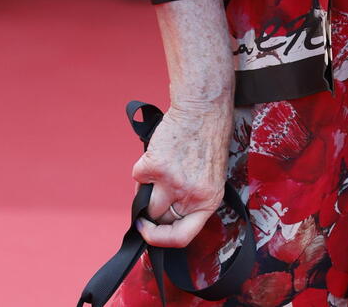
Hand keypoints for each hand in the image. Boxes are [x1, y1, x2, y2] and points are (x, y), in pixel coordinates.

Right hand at [134, 100, 232, 248]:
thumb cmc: (208, 136)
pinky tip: (159, 151)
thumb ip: (191, 198)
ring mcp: (171, 182)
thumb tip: (166, 215)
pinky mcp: (154, 166)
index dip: (161, 240)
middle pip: (158, 220)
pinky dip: (143, 166)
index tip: (149, 232)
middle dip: (152, 210)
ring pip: (144, 202)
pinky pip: (138, 176)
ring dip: (145, 189)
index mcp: (208, 200)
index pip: (181, 238)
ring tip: (158, 168)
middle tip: (153, 192)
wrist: (204, 107)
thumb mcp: (210, 176)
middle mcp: (190, 195)